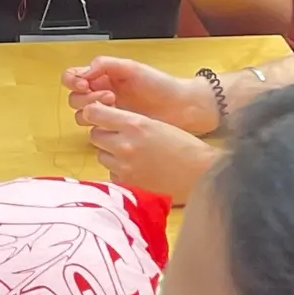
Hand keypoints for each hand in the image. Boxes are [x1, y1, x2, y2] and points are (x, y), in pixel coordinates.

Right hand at [64, 55, 219, 133]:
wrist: (182, 107)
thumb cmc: (160, 85)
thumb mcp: (132, 68)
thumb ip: (105, 65)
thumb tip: (83, 72)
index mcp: (103, 76)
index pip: (73, 77)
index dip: (74, 80)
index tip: (84, 83)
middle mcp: (101, 94)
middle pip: (74, 98)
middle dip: (86, 96)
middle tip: (109, 95)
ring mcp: (108, 113)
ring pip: (82, 115)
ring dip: (93, 110)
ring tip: (115, 104)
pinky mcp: (115, 129)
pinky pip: (96, 130)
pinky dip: (100, 124)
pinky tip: (117, 118)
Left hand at [78, 102, 217, 199]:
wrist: (199, 171)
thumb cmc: (182, 144)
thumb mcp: (155, 124)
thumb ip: (129, 121)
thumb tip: (107, 119)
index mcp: (134, 124)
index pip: (94, 113)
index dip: (95, 112)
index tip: (99, 114)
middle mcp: (124, 144)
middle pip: (95, 135)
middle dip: (104, 134)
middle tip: (118, 135)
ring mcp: (124, 165)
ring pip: (101, 154)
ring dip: (110, 152)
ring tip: (129, 152)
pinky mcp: (128, 182)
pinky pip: (111, 172)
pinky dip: (118, 169)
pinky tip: (135, 166)